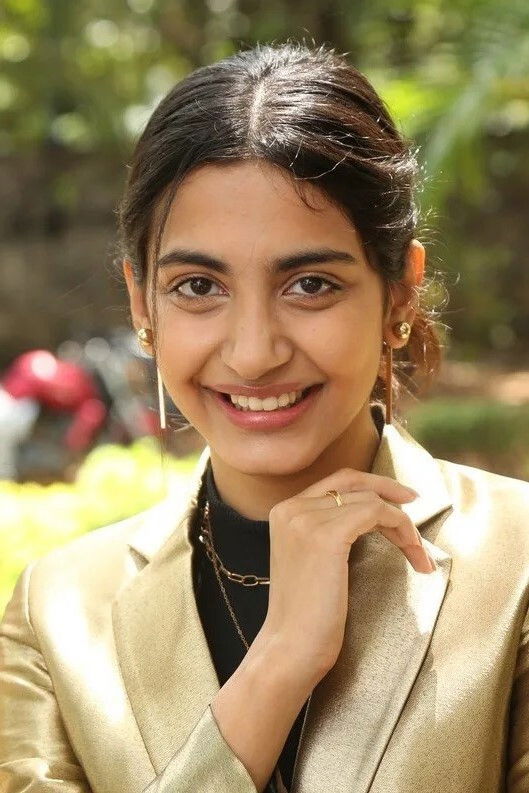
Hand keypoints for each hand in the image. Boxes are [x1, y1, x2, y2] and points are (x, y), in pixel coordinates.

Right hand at [256, 467, 434, 685]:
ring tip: (418, 554)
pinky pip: (376, 513)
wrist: (291, 649)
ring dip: (402, 524)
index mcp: (284, 511)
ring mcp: (306, 519)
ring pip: (370, 500)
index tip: (401, 499)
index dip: (372, 486)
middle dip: (389, 490)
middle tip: (418, 502)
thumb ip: (327, 531)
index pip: (335, 481)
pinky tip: (411, 552)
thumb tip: (372, 512)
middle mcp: (291, 508)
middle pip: (352, 481)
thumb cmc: (307, 615)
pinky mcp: (326, 535)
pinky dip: (400, 527)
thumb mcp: (311, 560)